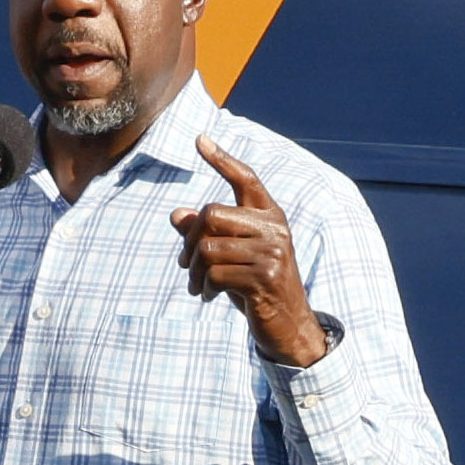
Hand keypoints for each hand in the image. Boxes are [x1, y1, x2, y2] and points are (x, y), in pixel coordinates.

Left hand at [171, 140, 327, 367]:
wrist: (288, 325)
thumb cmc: (257, 287)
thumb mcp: (232, 257)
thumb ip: (208, 235)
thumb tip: (176, 215)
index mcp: (269, 216)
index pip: (246, 179)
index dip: (222, 160)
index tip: (200, 140)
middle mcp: (274, 227)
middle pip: (211, 214)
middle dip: (189, 243)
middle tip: (184, 267)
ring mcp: (272, 251)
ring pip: (208, 248)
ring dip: (193, 272)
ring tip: (197, 287)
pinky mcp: (265, 277)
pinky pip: (215, 273)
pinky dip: (204, 288)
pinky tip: (209, 297)